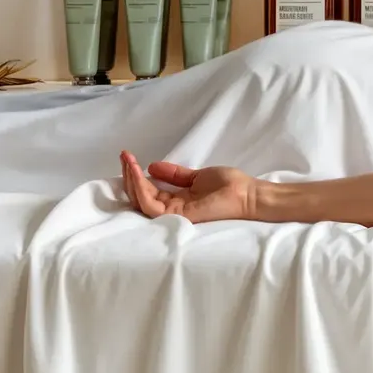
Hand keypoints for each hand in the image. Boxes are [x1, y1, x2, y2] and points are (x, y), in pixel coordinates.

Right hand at [121, 151, 256, 224]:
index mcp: (176, 201)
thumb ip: (175, 174)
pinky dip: (141, 189)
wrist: (248, 194)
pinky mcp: (178, 215)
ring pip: (142, 201)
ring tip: (128, 162)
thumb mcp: (197, 176)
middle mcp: (172, 209)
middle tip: (124, 157)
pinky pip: (151, 205)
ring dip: (132, 180)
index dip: (137, 175)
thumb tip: (152, 167)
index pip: (149, 191)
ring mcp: (174, 214)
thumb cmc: (229, 185)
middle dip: (130, 176)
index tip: (129, 157)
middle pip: (141, 196)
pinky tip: (138, 172)